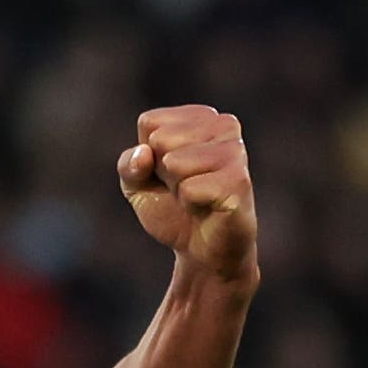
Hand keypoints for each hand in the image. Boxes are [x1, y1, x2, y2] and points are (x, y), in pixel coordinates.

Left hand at [118, 105, 257, 283]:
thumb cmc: (171, 208)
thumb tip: (144, 154)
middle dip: (161, 171)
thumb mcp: (136, 184)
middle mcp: (224, 125)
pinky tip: (206, 207)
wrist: (200, 249)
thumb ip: (128, 164)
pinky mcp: (240, 180)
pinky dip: (189, 202)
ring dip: (177, 187)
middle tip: (183, 187)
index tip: (167, 172)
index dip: (147, 155)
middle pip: (160, 139)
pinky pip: (190, 187)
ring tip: (196, 195)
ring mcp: (235, 151)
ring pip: (174, 162)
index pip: (149, 122)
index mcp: (201, 117)